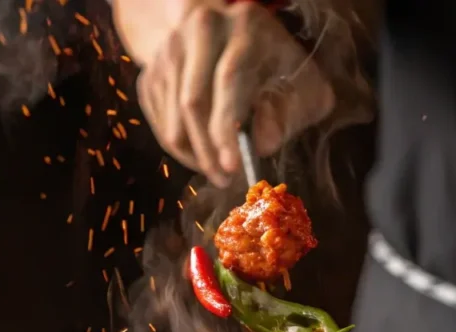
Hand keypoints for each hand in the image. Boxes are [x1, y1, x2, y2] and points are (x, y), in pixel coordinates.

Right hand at [135, 2, 334, 186]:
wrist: (232, 36)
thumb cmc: (278, 68)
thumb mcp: (303, 86)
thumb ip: (291, 114)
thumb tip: (262, 145)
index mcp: (245, 27)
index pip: (228, 79)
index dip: (226, 128)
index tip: (232, 168)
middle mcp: (200, 28)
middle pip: (192, 101)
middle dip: (208, 153)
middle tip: (224, 181)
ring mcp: (170, 49)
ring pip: (173, 118)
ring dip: (194, 156)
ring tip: (217, 171)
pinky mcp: (152, 71)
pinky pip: (160, 123)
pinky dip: (180, 148)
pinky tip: (202, 153)